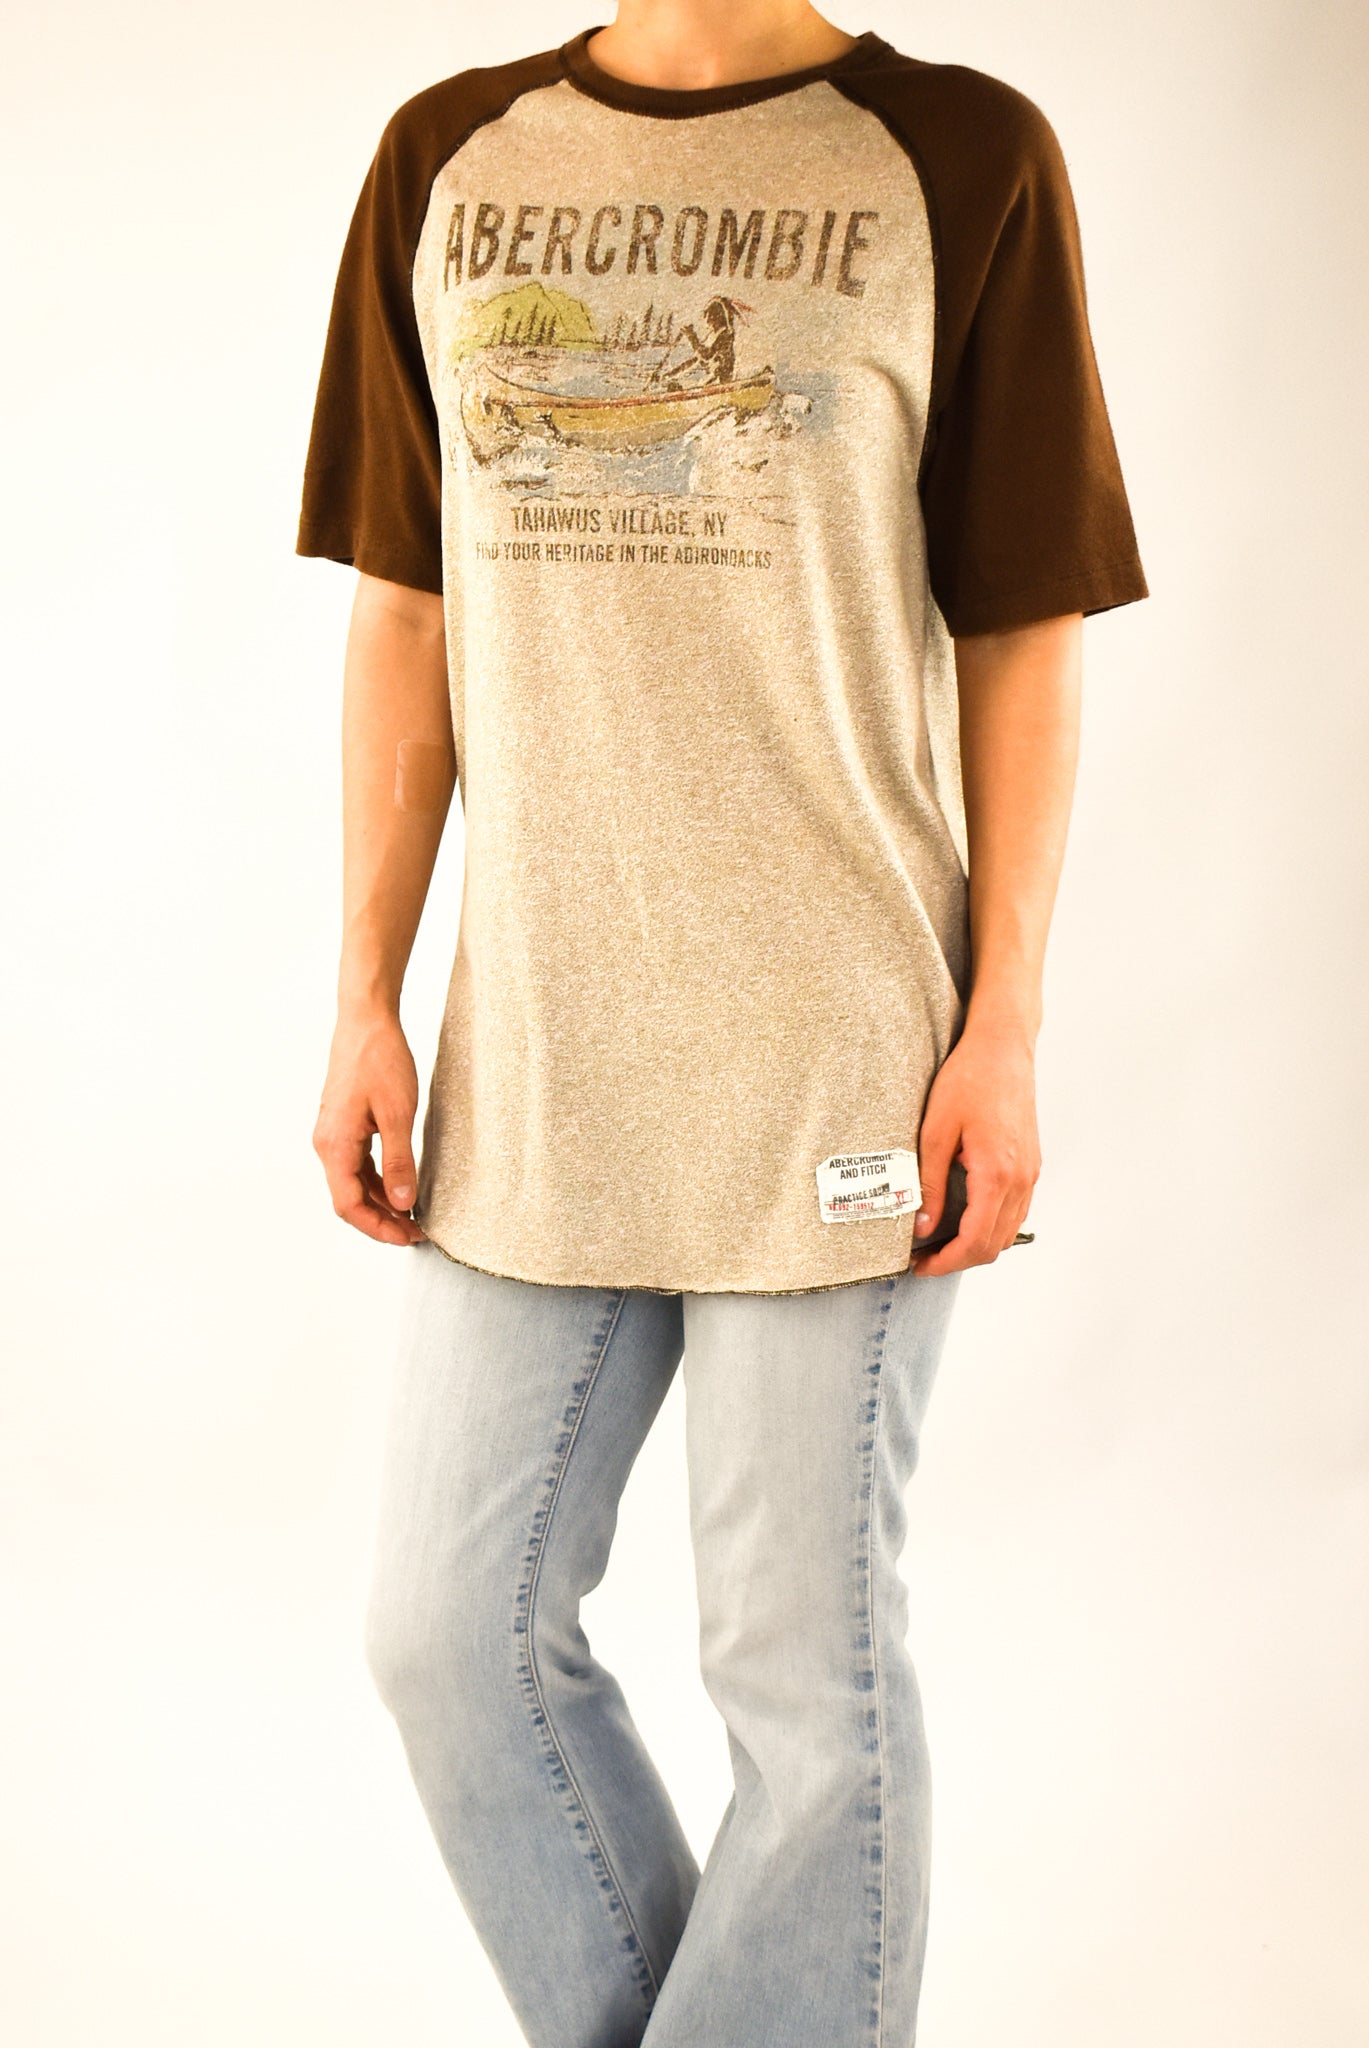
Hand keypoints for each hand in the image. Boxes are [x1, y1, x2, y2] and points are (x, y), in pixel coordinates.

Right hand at [312, 1008, 426, 1246]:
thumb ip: (400, 1161)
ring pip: (354, 1184)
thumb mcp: (399, 1114)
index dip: (378, 1228)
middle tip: (416, 1233)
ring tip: (413, 1215)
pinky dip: (378, 1181)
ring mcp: (333, 1135)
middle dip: (382, 1220)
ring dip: (381, 1202)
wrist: (366, 1021)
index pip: (350, 1205)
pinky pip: (358, 1165)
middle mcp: (328, 1144)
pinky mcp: (343, 1126)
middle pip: (349, 1199)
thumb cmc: (380, 1060)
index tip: (408, 1237)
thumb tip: (403, 1202)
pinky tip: (401, 1185)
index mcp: (335, 1145)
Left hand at [909, 1021, 1039, 1275]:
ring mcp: (1030, 1173)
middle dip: (958, 1260)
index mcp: (997, 1174)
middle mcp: (1021, 1179)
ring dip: (975, 1245)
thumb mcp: (935, 1132)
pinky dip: (991, 1226)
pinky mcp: (1030, 1165)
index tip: (919, 1266)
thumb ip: (930, 1185)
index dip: (945, 1263)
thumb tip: (922, 1227)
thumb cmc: (968, 1080)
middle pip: (994, 1245)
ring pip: (1007, 1232)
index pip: (975, 1241)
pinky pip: (1015, 1211)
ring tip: (938, 1241)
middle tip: (923, 1258)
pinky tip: (963, 1218)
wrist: (1003, 1048)